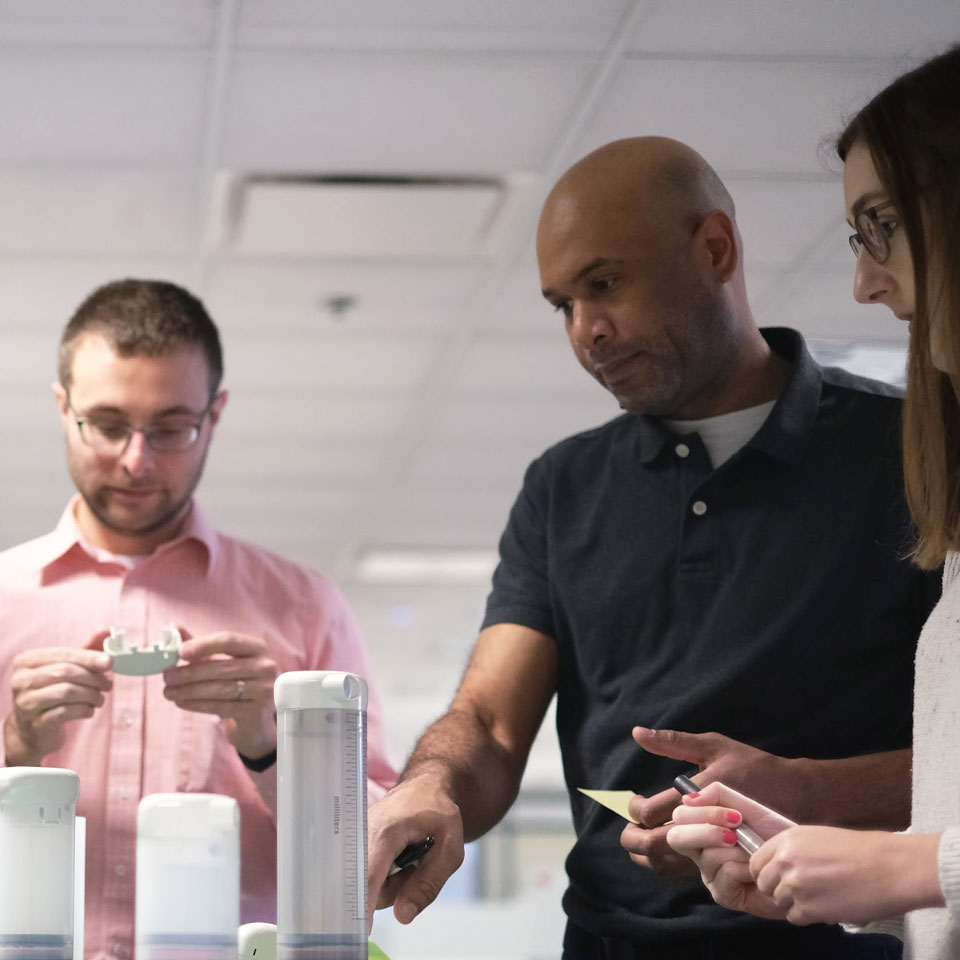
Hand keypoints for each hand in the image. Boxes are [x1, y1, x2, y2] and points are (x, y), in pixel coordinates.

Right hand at [5, 641, 112, 763]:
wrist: (32, 731)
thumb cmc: (51, 695)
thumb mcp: (61, 673)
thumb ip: (82, 660)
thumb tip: (107, 652)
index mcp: (26, 661)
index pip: (62, 654)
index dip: (88, 658)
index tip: (109, 663)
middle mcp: (20, 680)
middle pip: (64, 672)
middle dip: (92, 678)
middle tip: (108, 684)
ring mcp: (25, 702)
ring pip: (66, 691)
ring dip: (91, 694)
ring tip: (100, 699)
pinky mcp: (35, 722)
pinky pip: (66, 712)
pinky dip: (84, 709)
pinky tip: (89, 710)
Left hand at [162, 630, 277, 758]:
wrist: (256, 718)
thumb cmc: (236, 683)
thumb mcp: (222, 661)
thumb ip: (201, 646)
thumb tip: (173, 629)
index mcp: (257, 648)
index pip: (229, 640)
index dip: (204, 645)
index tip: (180, 652)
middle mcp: (265, 666)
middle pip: (222, 667)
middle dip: (190, 672)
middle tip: (167, 676)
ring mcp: (264, 690)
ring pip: (220, 689)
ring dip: (189, 691)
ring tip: (168, 692)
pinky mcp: (256, 711)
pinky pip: (222, 707)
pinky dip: (198, 705)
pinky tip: (182, 703)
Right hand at [367, 772, 464, 929]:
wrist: (425, 788)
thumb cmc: (439, 813)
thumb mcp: (449, 849)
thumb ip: (428, 883)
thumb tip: (402, 915)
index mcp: (387, 832)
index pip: (369, 875)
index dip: (363, 904)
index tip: (361, 927)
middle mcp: (363, 835)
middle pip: (369, 886)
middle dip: (396, 888)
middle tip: (418, 866)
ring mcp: (357, 840)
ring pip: (368, 886)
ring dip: (392, 883)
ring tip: (410, 858)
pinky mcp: (356, 847)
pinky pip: (368, 877)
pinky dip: (385, 876)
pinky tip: (398, 858)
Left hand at [619, 726, 787, 877]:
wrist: (795, 797)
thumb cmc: (753, 766)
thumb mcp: (714, 746)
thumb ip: (674, 742)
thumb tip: (638, 733)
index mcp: (700, 794)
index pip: (654, 812)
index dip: (636, 809)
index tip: (634, 802)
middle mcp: (705, 825)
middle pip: (655, 844)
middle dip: (633, 836)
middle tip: (628, 826)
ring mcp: (714, 848)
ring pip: (666, 864)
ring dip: (646, 853)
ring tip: (641, 835)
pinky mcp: (721, 861)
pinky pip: (685, 872)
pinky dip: (666, 863)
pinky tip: (664, 846)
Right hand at [666, 780, 792, 917]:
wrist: (801, 862)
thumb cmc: (776, 836)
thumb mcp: (748, 808)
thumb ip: (719, 795)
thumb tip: (689, 797)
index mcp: (702, 828)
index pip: (681, 816)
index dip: (701, 812)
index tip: (734, 815)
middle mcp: (700, 852)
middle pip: (677, 837)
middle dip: (706, 831)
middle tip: (735, 834)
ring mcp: (710, 874)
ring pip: (707, 855)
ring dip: (737, 851)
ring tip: (755, 854)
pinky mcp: (723, 895)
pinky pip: (725, 874)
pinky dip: (745, 868)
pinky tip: (757, 871)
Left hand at [751, 825, 942, 925]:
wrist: (889, 867)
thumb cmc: (861, 852)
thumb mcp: (817, 839)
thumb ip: (794, 852)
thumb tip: (779, 867)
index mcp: (786, 840)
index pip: (756, 863)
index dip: (766, 873)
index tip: (778, 879)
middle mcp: (785, 860)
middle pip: (764, 884)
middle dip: (778, 890)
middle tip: (801, 892)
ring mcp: (795, 885)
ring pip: (779, 902)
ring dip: (795, 903)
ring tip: (820, 897)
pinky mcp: (809, 908)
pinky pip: (795, 917)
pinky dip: (807, 917)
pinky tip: (826, 907)